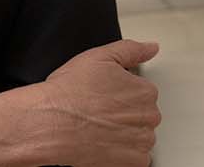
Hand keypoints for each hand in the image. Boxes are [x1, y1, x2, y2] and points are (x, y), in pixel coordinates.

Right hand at [42, 40, 161, 165]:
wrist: (52, 123)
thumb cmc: (69, 92)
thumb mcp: (97, 57)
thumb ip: (129, 50)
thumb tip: (152, 47)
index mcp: (144, 90)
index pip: (140, 92)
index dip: (117, 92)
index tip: (100, 94)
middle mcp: (149, 116)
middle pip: (141, 114)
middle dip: (123, 113)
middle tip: (96, 110)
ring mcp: (143, 141)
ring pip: (138, 135)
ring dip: (123, 133)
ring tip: (96, 126)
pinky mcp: (134, 162)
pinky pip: (134, 156)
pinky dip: (121, 152)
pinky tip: (101, 142)